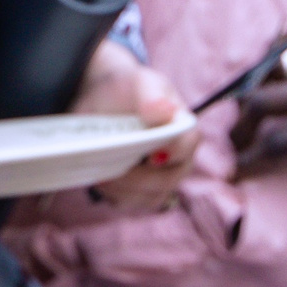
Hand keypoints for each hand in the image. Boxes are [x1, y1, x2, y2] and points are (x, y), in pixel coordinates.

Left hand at [72, 43, 197, 210]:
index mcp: (184, 129)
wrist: (105, 99)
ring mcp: (163, 178)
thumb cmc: (128, 88)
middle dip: (135, 178)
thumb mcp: (139, 83)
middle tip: (108, 168)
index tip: (150, 155)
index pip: (186, 145)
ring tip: (100, 175)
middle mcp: (180, 158)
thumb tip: (165, 111)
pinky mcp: (142, 191)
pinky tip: (100, 180)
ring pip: (149, 197)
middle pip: (166, 180)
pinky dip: (114, 196)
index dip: (173, 152)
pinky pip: (132, 203)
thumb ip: (151, 96)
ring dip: (122, 190)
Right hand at [231, 38, 286, 218]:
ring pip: (272, 76)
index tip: (235, 174)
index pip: (280, 140)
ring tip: (255, 125)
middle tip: (238, 147)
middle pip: (261, 100)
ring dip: (258, 99)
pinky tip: (281, 95)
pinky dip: (278, 77)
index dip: (250, 160)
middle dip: (240, 126)